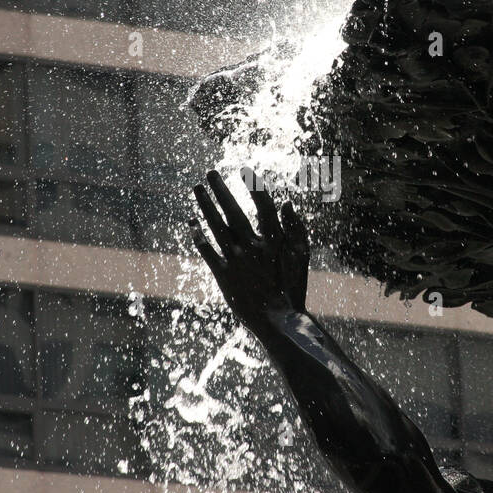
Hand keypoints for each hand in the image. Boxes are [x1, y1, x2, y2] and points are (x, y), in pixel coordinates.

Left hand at [190, 170, 309, 330]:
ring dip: (204, 205)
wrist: (277, 321)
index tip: (246, 171)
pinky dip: (197, 234)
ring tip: (196, 188)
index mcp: (273, 239)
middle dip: (220, 189)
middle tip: (210, 172)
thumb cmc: (292, 287)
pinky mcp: (222, 274)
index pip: (262, 205)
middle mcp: (251, 246)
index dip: (254, 186)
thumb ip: (296, 228)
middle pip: (232, 210)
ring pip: (215, 225)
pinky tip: (191, 222)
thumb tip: (287, 203)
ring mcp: (234, 260)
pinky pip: (206, 250)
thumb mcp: (302, 257)